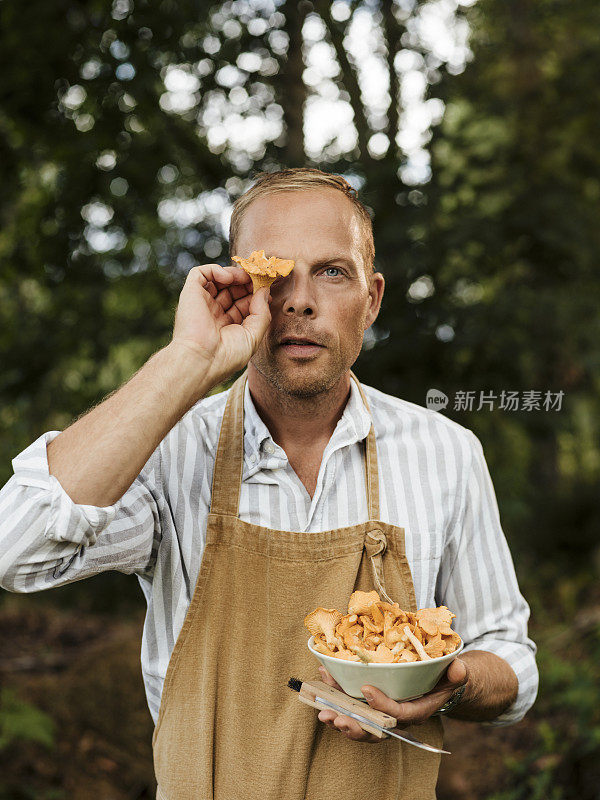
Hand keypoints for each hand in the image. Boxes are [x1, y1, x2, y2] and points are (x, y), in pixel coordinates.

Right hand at [171, 263, 270, 382]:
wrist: (201, 361)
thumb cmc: (227, 356)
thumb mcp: (253, 336)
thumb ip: (262, 313)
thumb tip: (265, 291)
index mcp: (227, 326)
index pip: (244, 303)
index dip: (256, 294)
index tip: (269, 286)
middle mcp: (214, 313)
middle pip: (233, 290)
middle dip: (248, 282)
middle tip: (260, 276)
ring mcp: (202, 303)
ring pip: (218, 280)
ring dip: (234, 274)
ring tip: (246, 276)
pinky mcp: (190, 293)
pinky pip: (200, 273)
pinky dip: (215, 269)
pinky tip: (228, 277)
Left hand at [317, 659, 467, 742]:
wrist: (441, 683)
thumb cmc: (446, 678)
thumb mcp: (456, 674)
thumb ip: (458, 674)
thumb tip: (458, 669)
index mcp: (417, 711)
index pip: (398, 714)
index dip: (382, 705)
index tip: (366, 690)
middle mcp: (397, 717)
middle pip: (374, 729)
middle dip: (353, 725)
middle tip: (334, 716)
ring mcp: (382, 712)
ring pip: (360, 723)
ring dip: (339, 717)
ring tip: (322, 710)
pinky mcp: (371, 704)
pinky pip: (352, 706)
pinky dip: (336, 697)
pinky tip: (323, 682)